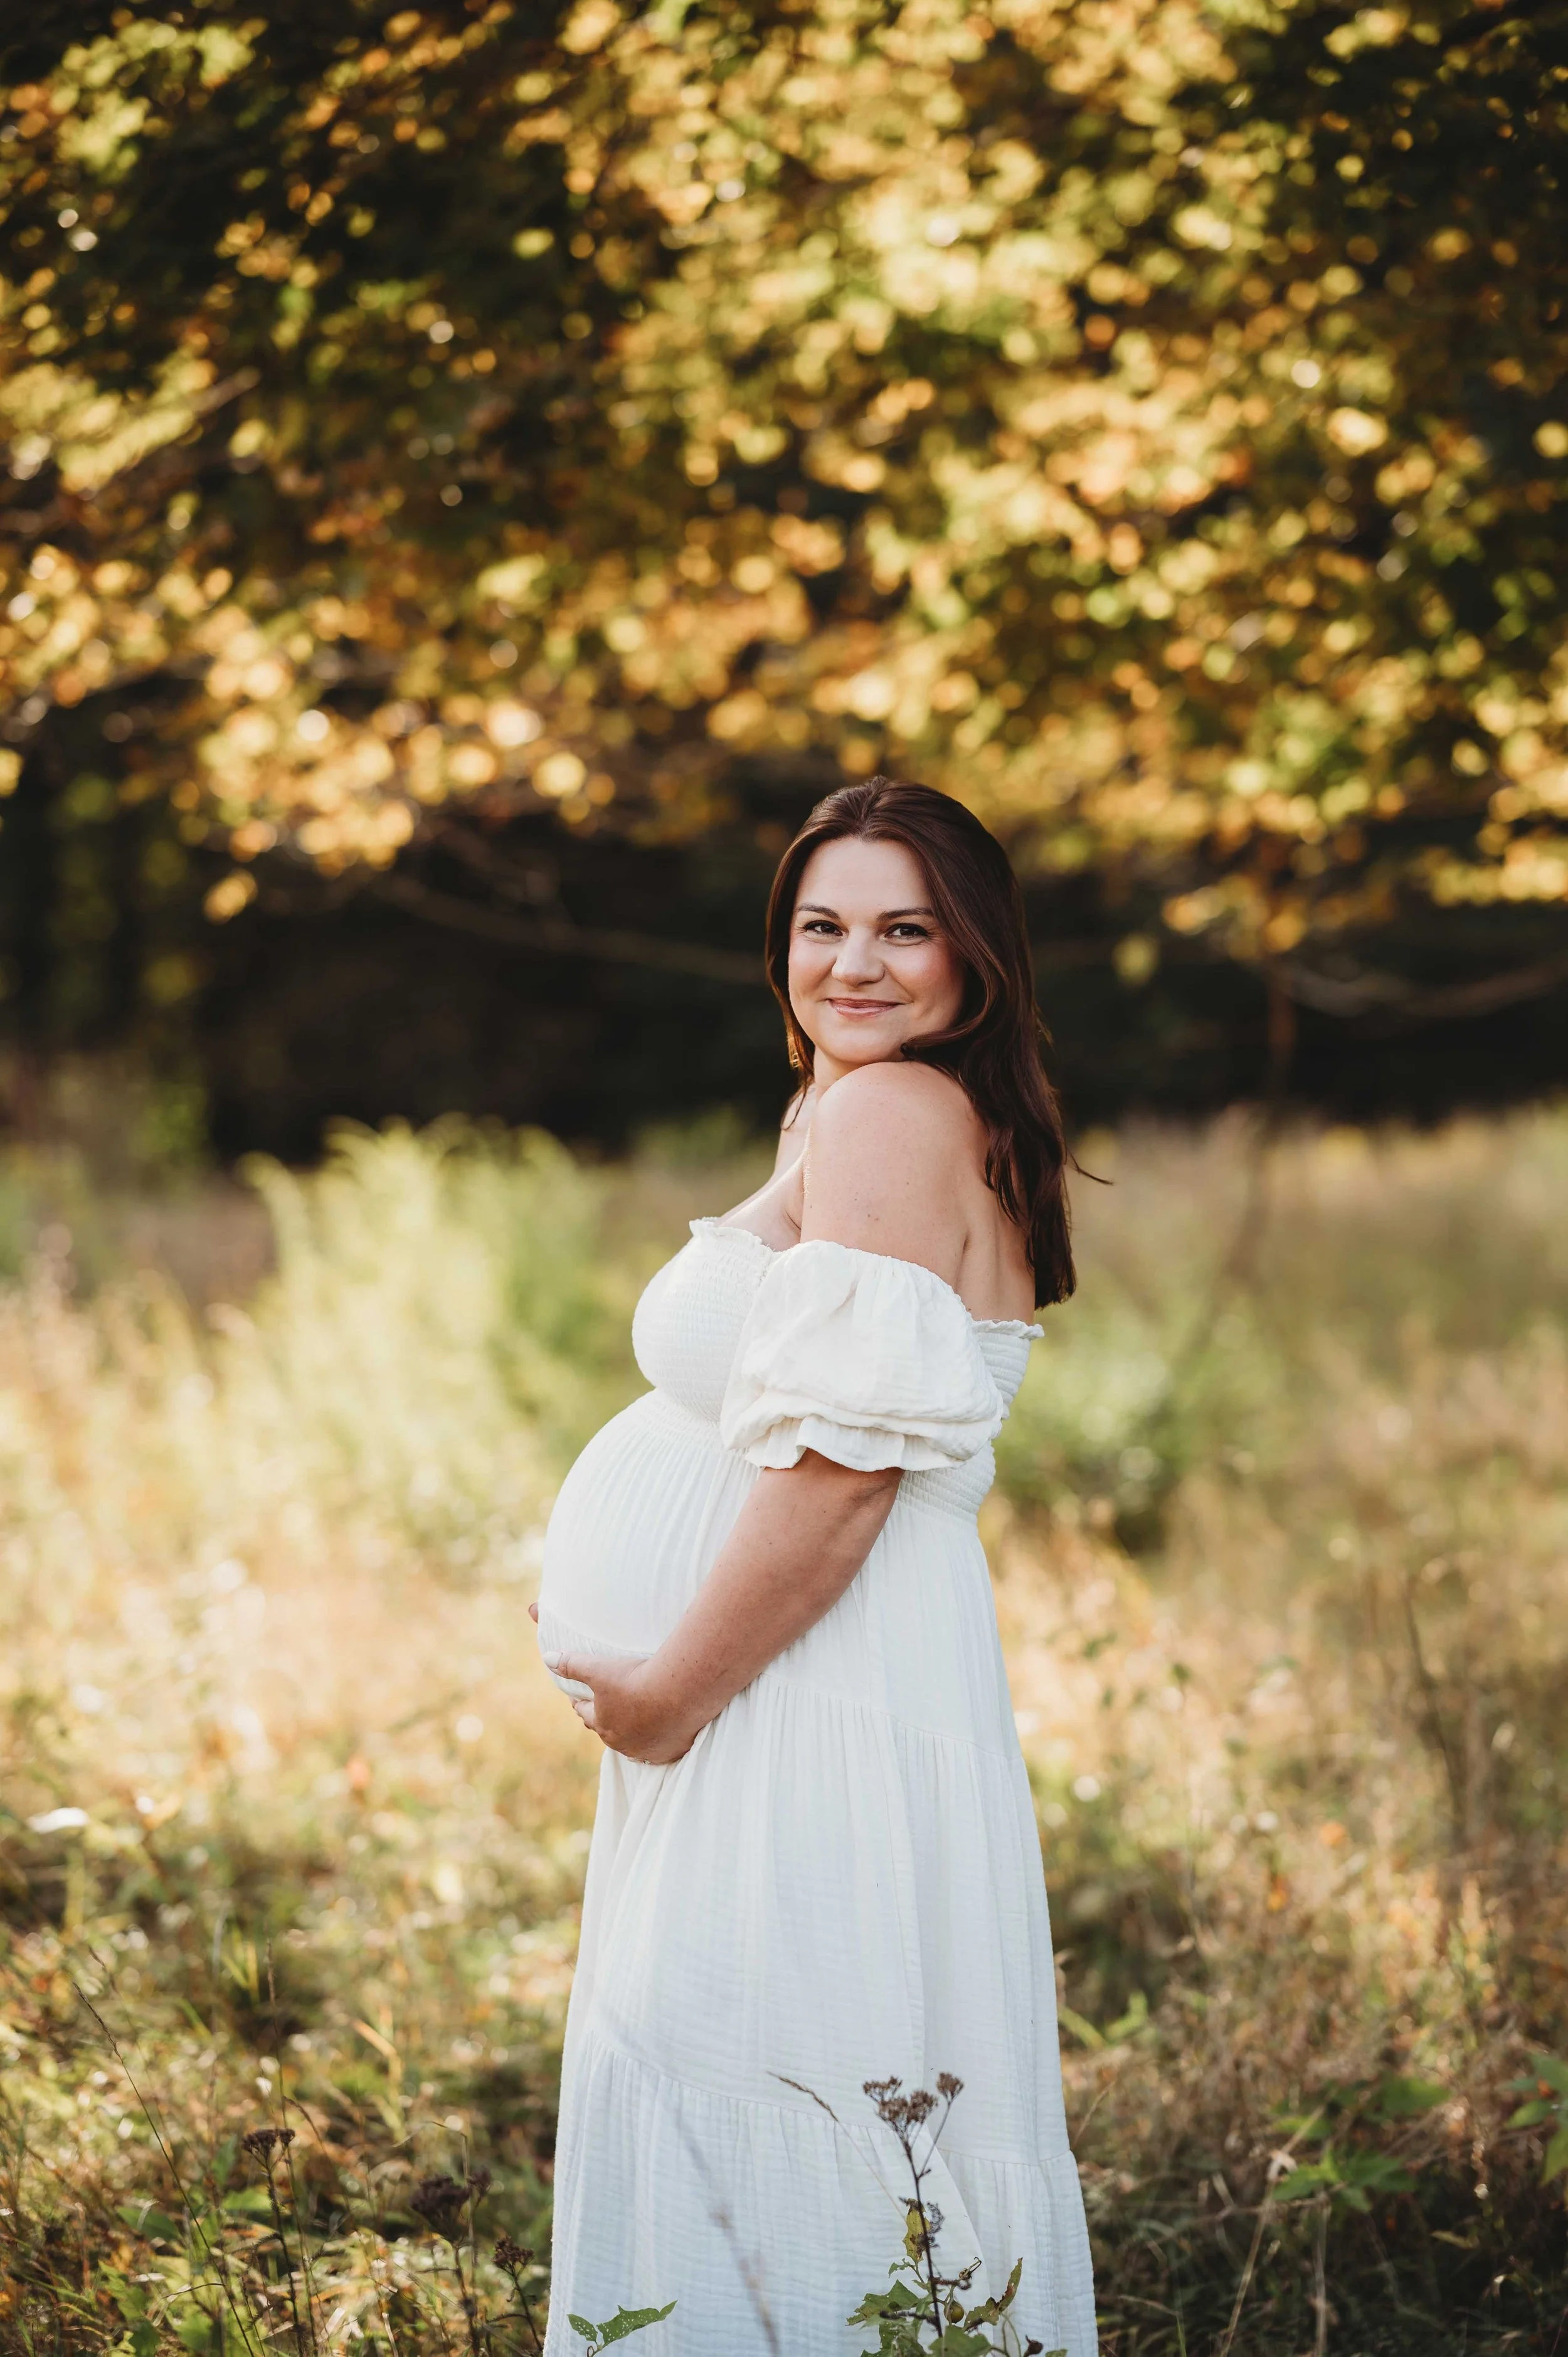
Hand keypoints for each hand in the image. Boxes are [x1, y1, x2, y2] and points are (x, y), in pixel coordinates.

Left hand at [547, 1651, 703, 1765]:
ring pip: (632, 1744)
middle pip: (607, 1731)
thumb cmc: (635, 1679)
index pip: (585, 1714)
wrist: (676, 1692)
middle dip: (604, 1720)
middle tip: (606, 1709)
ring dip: (630, 1734)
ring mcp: (645, 1749)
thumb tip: (547, 1658)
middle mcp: (621, 1742)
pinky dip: (655, 1744)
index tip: (579, 1697)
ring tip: (633, 1723)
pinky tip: (657, 1738)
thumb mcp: (599, 1668)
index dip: (581, 1704)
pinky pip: (658, 1752)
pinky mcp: (669, 1752)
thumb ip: (572, 1664)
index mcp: (602, 1723)